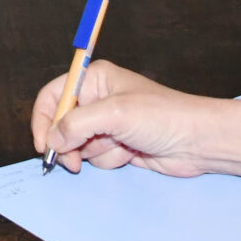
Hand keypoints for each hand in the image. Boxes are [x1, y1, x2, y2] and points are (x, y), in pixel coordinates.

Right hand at [30, 60, 221, 176]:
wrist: (197, 142)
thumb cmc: (161, 116)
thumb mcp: (114, 115)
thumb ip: (76, 125)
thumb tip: (51, 140)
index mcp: (94, 79)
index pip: (53, 96)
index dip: (43, 120)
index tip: (43, 144)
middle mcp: (98, 99)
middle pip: (62, 125)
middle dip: (70, 144)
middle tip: (75, 161)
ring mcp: (108, 124)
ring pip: (79, 145)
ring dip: (96, 152)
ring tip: (120, 146)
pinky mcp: (118, 145)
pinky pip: (97, 157)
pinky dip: (109, 159)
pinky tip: (130, 153)